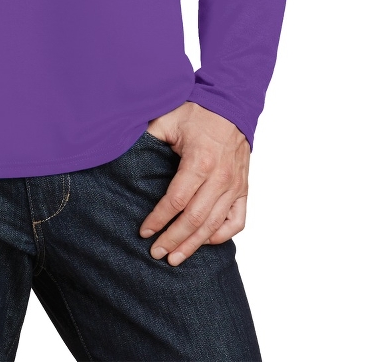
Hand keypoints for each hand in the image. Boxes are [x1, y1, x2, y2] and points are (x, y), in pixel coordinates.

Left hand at [138, 101, 249, 264]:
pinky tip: (205, 242)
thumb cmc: (197, 113)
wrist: (231, 106)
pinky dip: (221, 235)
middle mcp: (220, 178)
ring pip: (214, 226)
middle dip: (173, 239)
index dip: (159, 219)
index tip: (144, 231)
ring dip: (193, 245)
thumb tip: (121, 150)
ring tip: (175, 258)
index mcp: (200, 161)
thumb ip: (148, 137)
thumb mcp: (167, 119)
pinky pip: (237, 221)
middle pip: (194, 219)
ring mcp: (234, 186)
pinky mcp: (244, 190)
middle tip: (156, 253)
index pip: (176, 200)